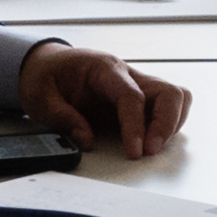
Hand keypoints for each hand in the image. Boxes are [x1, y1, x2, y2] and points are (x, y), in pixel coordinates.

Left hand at [16, 40, 190, 156]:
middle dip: (165, 125)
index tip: (134, 151)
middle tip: (149, 151)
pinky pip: (167, 106)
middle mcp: (127, 73)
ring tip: (151, 147)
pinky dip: (168, 124)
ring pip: (175, 97)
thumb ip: (63, 118)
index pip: (133, 96)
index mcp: (104, 69)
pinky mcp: (139, 97)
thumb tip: (86, 141)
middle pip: (168, 92)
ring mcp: (137, 84)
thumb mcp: (41, 98)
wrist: (45, 64)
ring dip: (171, 124)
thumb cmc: (45, 76)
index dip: (137, 126)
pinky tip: (152, 140)